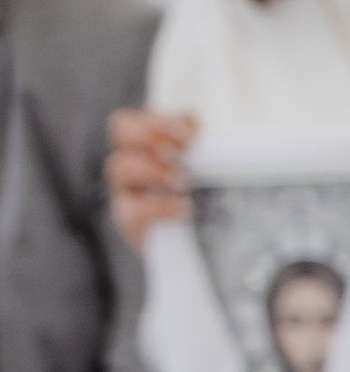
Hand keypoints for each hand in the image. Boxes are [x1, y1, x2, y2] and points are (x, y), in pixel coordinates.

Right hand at [107, 106, 194, 248]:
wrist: (194, 253)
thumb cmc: (201, 206)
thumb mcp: (206, 176)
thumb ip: (204, 152)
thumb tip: (206, 128)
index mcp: (145, 146)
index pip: (137, 118)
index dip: (158, 120)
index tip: (189, 132)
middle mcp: (130, 163)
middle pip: (120, 129)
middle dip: (150, 134)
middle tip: (180, 152)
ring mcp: (125, 192)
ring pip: (120, 166)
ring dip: (154, 169)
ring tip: (183, 182)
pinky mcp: (129, 224)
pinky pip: (132, 210)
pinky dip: (159, 207)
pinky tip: (183, 209)